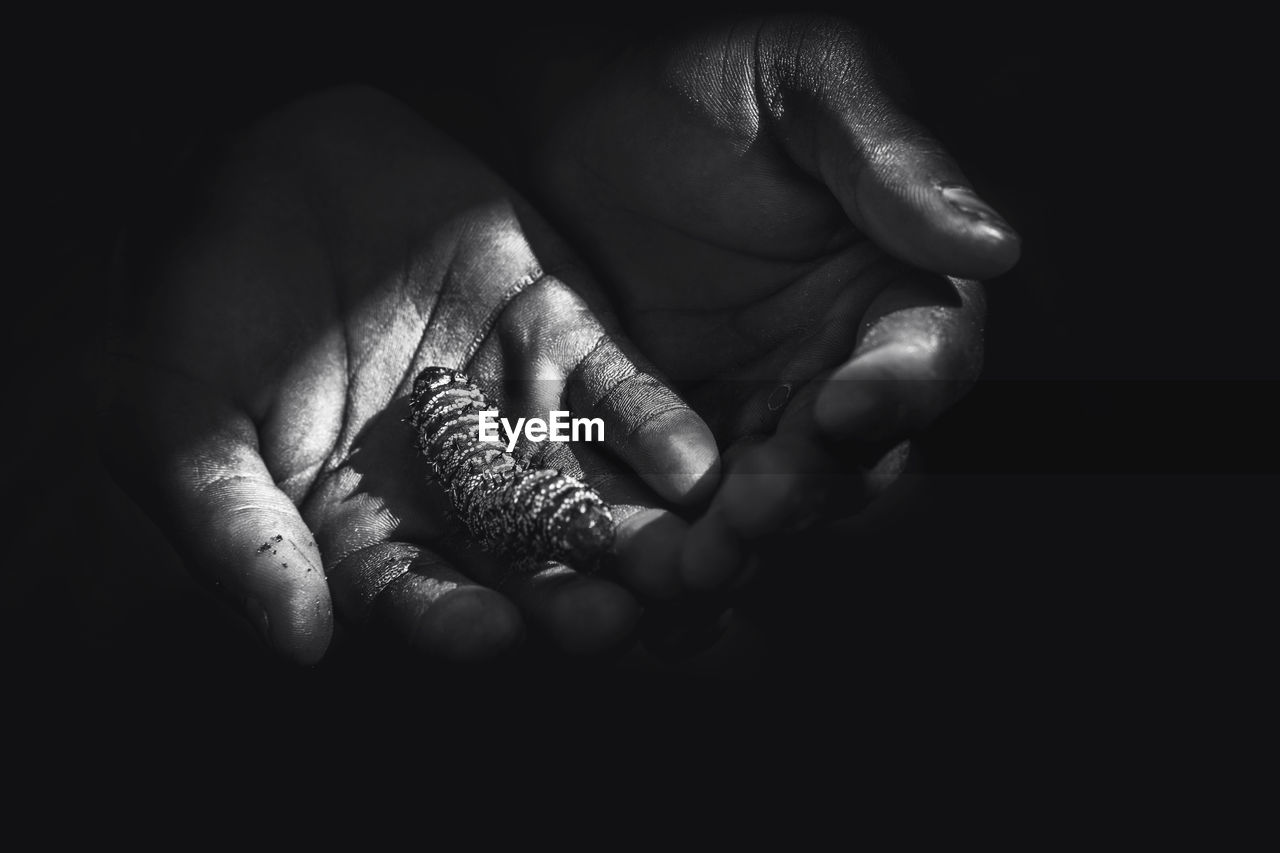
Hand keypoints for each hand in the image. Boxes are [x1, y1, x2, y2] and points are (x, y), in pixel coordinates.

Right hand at [99, 86, 718, 662]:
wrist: (257, 174)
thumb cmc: (200, 314)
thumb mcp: (186, 429)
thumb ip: (241, 536)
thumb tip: (300, 648)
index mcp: (370, 532)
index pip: (423, 600)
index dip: (457, 624)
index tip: (494, 636)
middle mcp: (458, 491)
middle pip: (529, 564)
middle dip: (577, 596)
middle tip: (620, 622)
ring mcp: (516, 414)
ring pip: (592, 491)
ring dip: (644, 532)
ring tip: (691, 564)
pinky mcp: (560, 338)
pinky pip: (620, 392)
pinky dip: (658, 427)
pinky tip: (698, 467)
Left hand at [522, 15, 1019, 586]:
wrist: (576, 108)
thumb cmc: (708, 77)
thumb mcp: (807, 85)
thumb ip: (890, 163)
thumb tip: (996, 249)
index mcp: (894, 287)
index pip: (927, 358)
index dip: (901, 389)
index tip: (849, 402)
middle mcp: (838, 364)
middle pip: (859, 459)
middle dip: (815, 490)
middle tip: (759, 509)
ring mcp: (757, 410)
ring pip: (777, 502)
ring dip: (744, 538)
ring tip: (698, 559)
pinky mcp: (675, 438)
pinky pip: (686, 506)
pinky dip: (672, 538)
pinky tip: (642, 561)